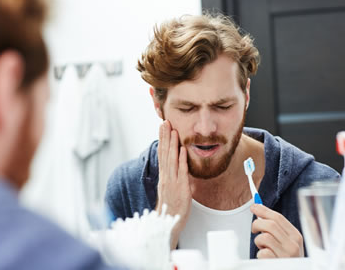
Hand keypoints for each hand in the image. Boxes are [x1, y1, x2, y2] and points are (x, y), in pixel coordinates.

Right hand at [156, 120, 191, 248]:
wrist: (168, 222)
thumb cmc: (170, 206)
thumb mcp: (169, 188)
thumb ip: (172, 176)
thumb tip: (176, 165)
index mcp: (163, 175)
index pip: (162, 153)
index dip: (162, 140)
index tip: (162, 127)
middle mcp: (166, 176)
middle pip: (164, 153)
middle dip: (165, 136)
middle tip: (165, 122)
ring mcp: (172, 181)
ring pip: (171, 159)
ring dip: (172, 144)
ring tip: (173, 130)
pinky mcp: (181, 187)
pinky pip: (181, 171)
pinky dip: (182, 159)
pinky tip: (182, 149)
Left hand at [251, 204, 303, 258]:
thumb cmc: (285, 257)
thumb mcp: (286, 242)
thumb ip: (276, 228)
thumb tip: (259, 210)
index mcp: (296, 236)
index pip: (278, 218)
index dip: (264, 210)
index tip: (254, 206)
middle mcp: (293, 245)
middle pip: (270, 224)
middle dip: (257, 224)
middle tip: (254, 229)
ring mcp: (286, 255)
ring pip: (264, 237)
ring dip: (258, 242)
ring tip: (263, 247)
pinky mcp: (278, 263)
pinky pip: (262, 252)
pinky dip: (260, 254)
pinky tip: (265, 258)